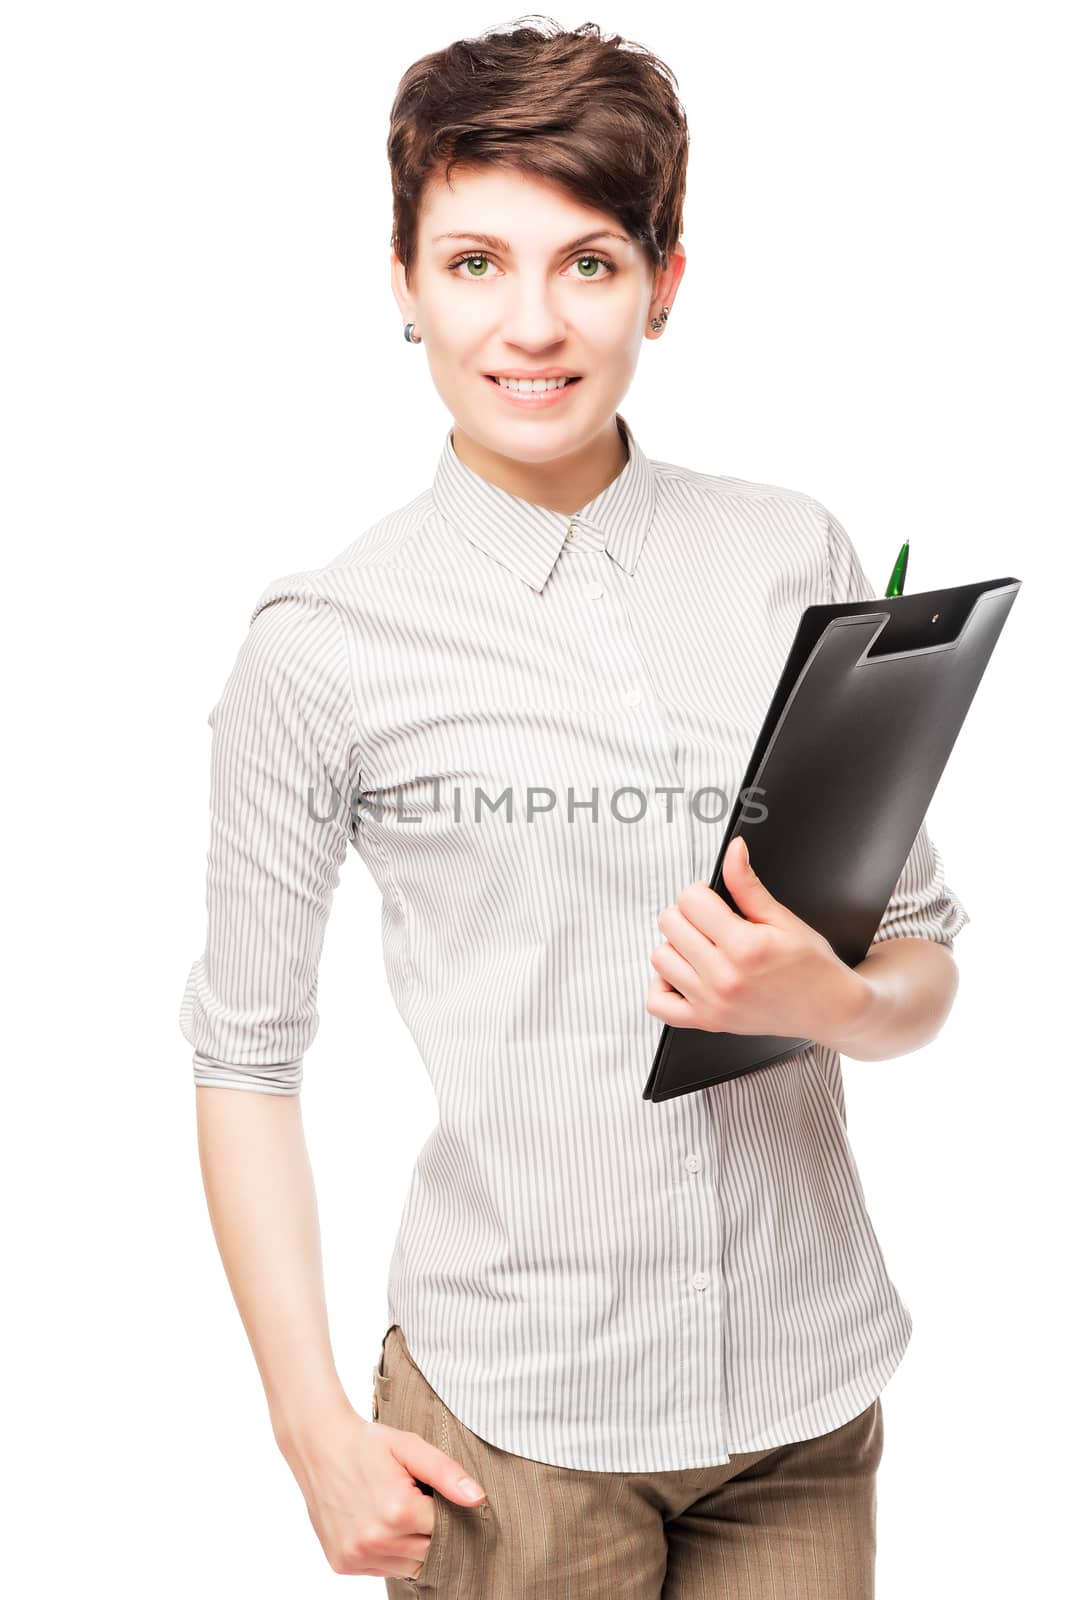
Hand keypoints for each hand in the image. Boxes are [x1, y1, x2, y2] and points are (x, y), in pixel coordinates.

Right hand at [277, 1402, 486, 1579]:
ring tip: (396, 1512)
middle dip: (430, 1530)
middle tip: (415, 1500)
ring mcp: (357, 1556)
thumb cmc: (368, 1444)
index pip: (445, 1530)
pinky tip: (380, 1525)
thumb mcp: (410, 1447)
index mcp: (398, 1511)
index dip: (444, 1512)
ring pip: (409, 1567)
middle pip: (429, 1552)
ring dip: (411, 1546)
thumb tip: (478, 1499)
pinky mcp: (344, 1564)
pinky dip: (389, 1553)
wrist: (319, 1448)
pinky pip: (383, 1570)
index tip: (432, 1495)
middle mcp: (376, 1540)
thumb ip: (447, 1473)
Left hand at [646, 835, 871, 1044]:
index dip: (701, 892)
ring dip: (676, 946)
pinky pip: (658, 1003)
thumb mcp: (783, 918)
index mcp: (745, 947)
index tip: (714, 900)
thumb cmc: (810, 964)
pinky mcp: (706, 1022)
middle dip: (688, 915)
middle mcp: (724, 977)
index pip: (690, 900)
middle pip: (670, 923)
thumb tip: (733, 850)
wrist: (827, 1008)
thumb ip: (748, 885)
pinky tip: (686, 974)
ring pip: (659, 957)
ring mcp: (712, 1003)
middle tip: (712, 923)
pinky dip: (663, 986)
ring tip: (703, 948)